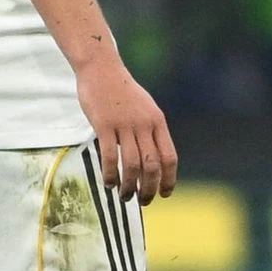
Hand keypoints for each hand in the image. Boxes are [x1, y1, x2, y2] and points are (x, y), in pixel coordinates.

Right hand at [77, 52, 179, 200]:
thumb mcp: (146, 108)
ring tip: (125, 197)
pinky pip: (109, 156)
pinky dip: (110, 174)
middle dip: (150, 188)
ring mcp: (124, 125)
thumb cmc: (123, 92)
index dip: (169, 179)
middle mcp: (144, 124)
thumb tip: (154, 158)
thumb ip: (151, 130)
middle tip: (143, 201)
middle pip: (152, 165)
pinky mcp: (103, 125)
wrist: (102, 69)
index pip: (169, 157)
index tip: (165, 194)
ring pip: (131, 164)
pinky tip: (109, 184)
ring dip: (129, 186)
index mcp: (158, 122)